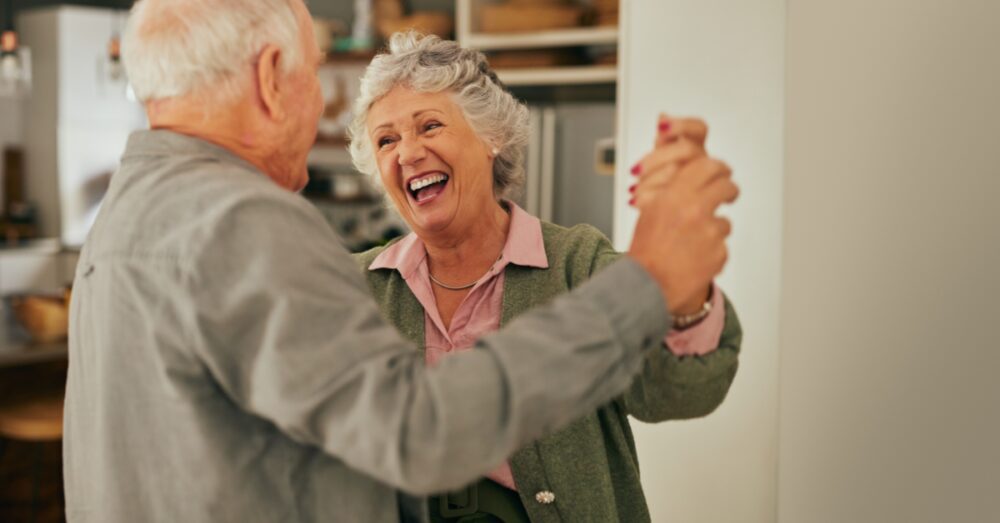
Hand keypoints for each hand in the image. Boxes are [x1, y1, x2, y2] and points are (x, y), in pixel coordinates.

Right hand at [627, 117, 737, 315]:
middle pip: (726, 187)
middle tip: (729, 195)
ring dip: (714, 229)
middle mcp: (695, 209)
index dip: (719, 168)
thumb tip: (692, 182)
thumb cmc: (645, 251)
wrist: (646, 285)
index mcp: (675, 195)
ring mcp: (710, 232)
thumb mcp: (651, 212)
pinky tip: (694, 259)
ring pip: (725, 222)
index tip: (723, 172)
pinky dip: (712, 252)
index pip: (707, 166)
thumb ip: (673, 194)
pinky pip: (722, 247)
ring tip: (692, 245)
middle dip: (730, 191)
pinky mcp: (719, 253)